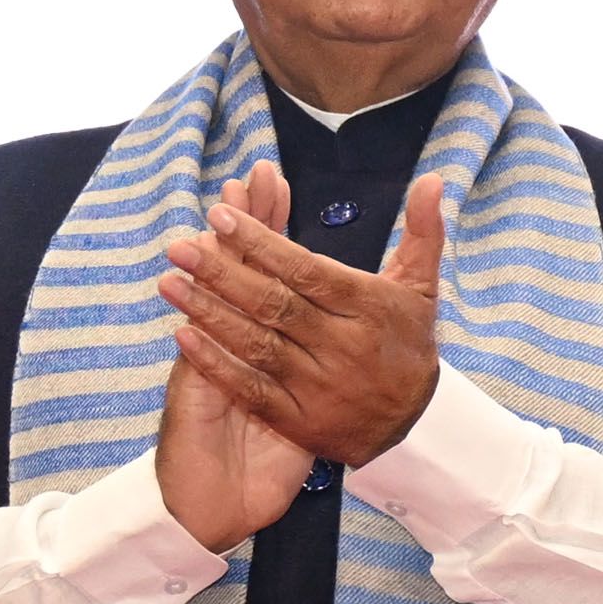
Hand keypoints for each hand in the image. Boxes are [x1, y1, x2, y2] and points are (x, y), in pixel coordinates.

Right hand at [153, 165, 316, 552]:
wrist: (219, 498)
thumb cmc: (266, 445)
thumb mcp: (306, 392)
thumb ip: (323, 342)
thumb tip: (352, 305)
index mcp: (264, 331)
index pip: (271, 267)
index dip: (267, 224)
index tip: (270, 180)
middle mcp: (233, 338)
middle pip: (241, 271)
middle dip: (246, 225)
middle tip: (248, 175)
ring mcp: (211, 361)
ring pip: (215, 304)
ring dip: (218, 260)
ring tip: (218, 212)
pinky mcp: (195, 393)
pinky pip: (198, 358)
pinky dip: (197, 329)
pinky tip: (189, 298)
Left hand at [159, 167, 447, 466]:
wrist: (412, 424)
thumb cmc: (407, 344)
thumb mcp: (420, 288)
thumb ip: (422, 233)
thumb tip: (433, 179)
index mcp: (368, 308)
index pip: (307, 270)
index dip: (262, 243)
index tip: (221, 217)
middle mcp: (343, 346)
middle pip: (275, 304)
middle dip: (223, 272)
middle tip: (180, 246)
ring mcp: (319, 386)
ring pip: (257, 344)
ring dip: (210, 313)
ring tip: (170, 282)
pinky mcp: (300, 421)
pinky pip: (251, 389)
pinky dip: (216, 364)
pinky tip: (183, 336)